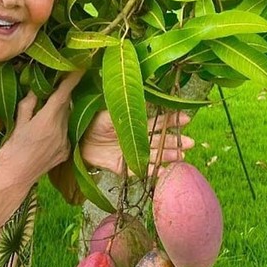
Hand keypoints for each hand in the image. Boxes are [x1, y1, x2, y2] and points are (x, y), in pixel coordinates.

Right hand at [0, 71, 82, 190]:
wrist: (16, 179)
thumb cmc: (11, 151)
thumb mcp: (17, 124)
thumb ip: (28, 105)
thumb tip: (35, 90)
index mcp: (48, 120)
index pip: (63, 94)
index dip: (72, 79)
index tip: (80, 67)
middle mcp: (61, 130)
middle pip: (65, 105)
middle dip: (62, 94)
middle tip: (57, 83)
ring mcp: (65, 142)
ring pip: (66, 119)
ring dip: (60, 111)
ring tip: (47, 109)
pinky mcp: (66, 152)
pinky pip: (65, 132)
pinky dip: (59, 126)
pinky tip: (47, 131)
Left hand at [80, 110, 194, 175]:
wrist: (76, 139)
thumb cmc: (91, 121)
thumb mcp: (111, 112)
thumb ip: (129, 108)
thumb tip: (147, 94)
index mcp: (135, 122)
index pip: (158, 121)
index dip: (172, 120)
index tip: (186, 119)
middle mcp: (136, 138)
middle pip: (160, 140)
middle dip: (175, 141)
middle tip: (190, 143)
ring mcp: (131, 153)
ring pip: (154, 156)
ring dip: (168, 156)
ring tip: (182, 157)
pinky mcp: (123, 167)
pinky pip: (140, 171)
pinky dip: (152, 172)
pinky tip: (164, 172)